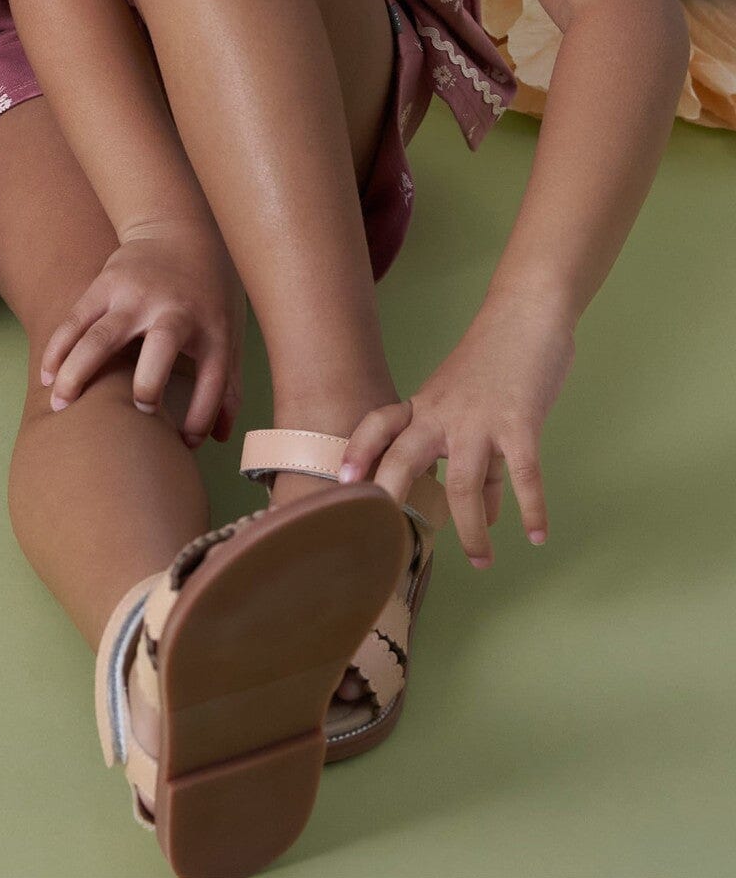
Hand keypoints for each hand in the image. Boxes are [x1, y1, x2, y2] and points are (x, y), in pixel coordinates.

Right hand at [40, 222, 243, 445]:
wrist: (179, 231)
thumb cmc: (208, 295)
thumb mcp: (230, 334)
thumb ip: (228, 386)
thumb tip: (223, 439)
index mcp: (213, 328)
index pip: (214, 378)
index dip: (201, 416)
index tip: (184, 442)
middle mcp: (174, 311)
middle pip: (160, 346)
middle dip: (148, 383)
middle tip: (139, 409)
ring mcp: (136, 295)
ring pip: (101, 334)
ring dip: (77, 370)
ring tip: (58, 405)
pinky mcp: (105, 284)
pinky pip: (76, 319)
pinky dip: (58, 348)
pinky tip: (46, 376)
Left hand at [338, 291, 575, 566]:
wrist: (526, 316)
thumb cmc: (496, 362)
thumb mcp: (471, 406)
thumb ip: (476, 460)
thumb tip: (487, 513)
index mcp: (426, 405)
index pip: (379, 425)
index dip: (358, 450)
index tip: (341, 481)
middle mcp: (443, 412)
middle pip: (405, 455)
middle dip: (394, 495)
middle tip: (389, 538)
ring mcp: (479, 419)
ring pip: (462, 482)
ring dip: (471, 527)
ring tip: (480, 561)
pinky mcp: (520, 422)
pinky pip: (523, 474)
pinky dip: (531, 508)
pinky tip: (536, 536)